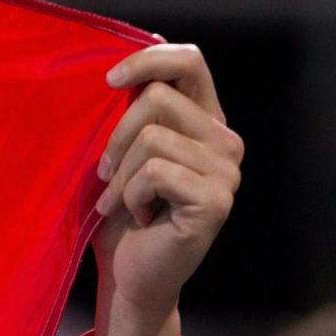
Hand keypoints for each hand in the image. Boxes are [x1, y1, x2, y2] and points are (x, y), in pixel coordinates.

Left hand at [91, 43, 242, 335]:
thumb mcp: (122, 154)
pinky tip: (143, 217)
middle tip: (107, 176)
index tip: (108, 81)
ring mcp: (227, 170)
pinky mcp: (216, 199)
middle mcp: (225, 139)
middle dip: (115, 137)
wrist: (131, 276)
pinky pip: (156, 173)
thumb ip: (131, 114)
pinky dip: (132, 196)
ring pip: (151, 137)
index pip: (190, 61)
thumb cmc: (122, 215)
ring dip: (121, 175)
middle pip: (156, 98)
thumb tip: (112, 72)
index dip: (149, 60)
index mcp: (203, 120)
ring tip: (125, 201)